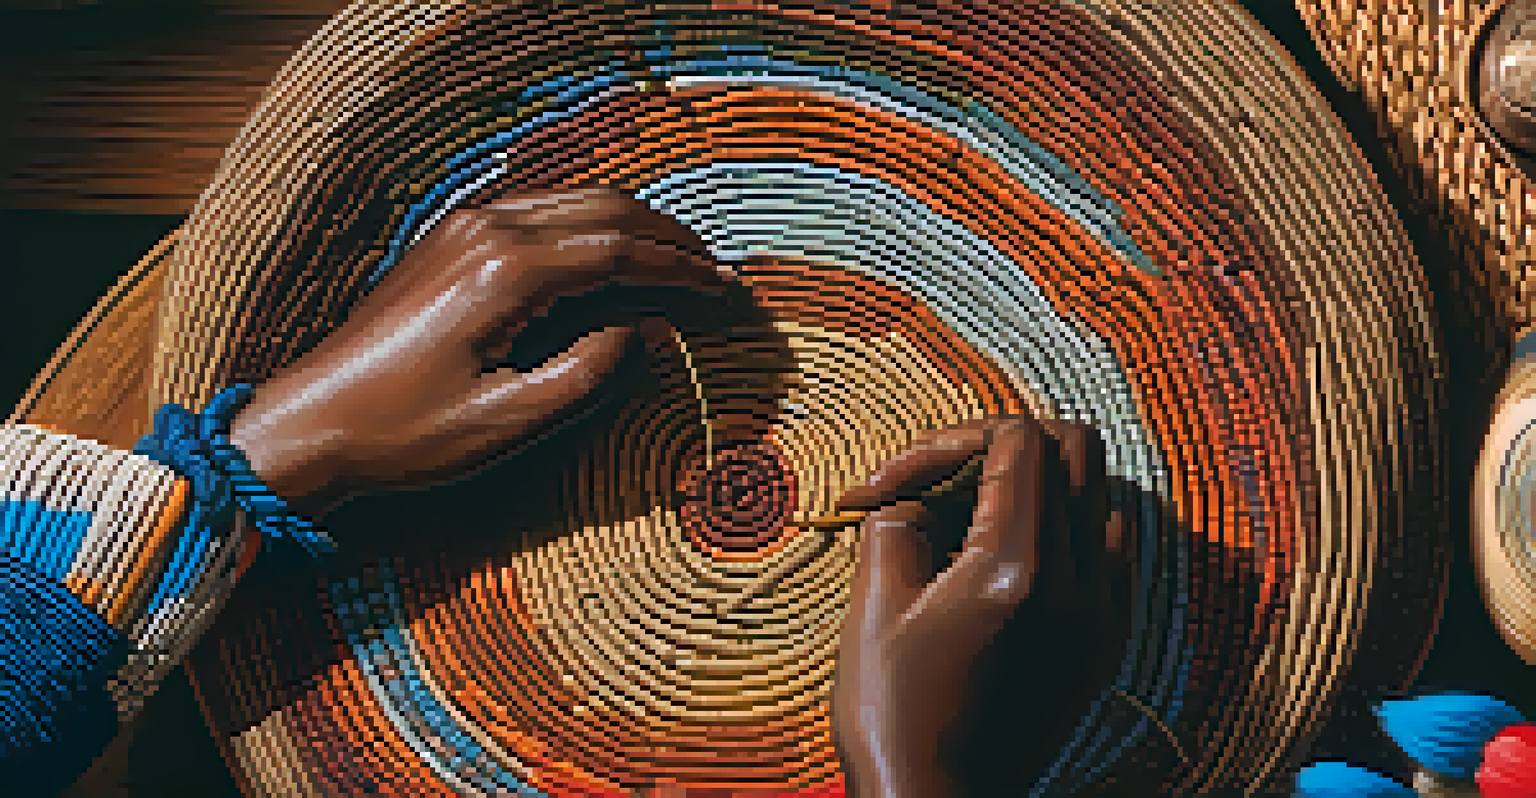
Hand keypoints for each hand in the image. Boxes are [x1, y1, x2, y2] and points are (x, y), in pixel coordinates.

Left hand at [227, 187, 731, 515]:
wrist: (311, 422)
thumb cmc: (406, 432)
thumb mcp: (511, 419)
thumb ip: (592, 370)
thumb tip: (649, 330)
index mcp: (507, 271)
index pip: (621, 251)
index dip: (682, 269)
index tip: (726, 289)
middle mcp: (486, 230)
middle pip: (603, 210)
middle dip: (667, 238)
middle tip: (715, 271)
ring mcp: (462, 227)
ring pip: (572, 203)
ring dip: (630, 227)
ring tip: (676, 262)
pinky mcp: (448, 240)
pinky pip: (537, 213)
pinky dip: (587, 228)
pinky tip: (609, 258)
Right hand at [831, 415, 1131, 797]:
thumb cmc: (896, 717)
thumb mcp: (873, 607)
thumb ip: (897, 523)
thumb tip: (916, 500)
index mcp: (1018, 570)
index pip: (1019, 441)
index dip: (950, 440)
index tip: (895, 483)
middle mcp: (1079, 587)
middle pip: (1076, 449)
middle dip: (1001, 446)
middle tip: (939, 482)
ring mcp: (1103, 618)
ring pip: (1100, 495)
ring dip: (1041, 484)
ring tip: (971, 518)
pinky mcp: (1106, 645)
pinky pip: (1111, 553)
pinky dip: (1067, 531)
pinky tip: (1009, 559)